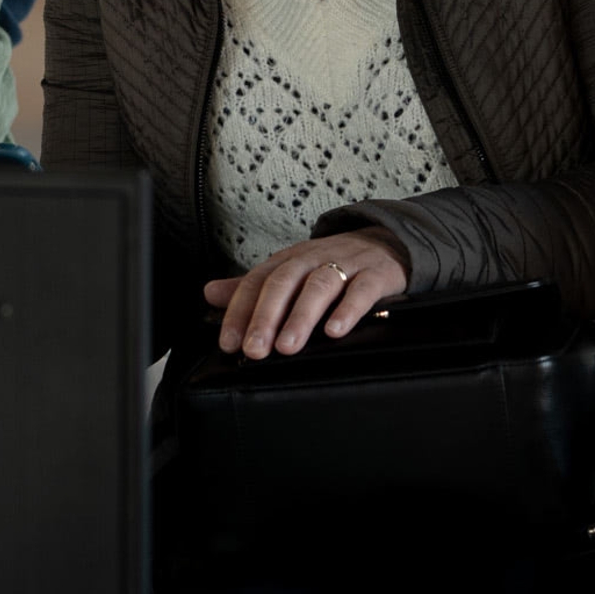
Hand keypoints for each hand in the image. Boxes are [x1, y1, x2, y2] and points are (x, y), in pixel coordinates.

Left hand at [205, 233, 408, 358]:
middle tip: (255, 349)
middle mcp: (313, 259)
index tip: (229, 343)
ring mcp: (345, 265)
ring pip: (319, 286)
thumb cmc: (332, 264)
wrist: (385, 244)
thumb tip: (209, 294)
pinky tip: (335, 331)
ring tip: (288, 347)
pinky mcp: (376, 275)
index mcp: (289, 260)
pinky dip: (348, 310)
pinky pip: (361, 290)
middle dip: (266, 317)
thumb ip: (253, 287)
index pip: (257, 282)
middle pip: (284, 283)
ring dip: (301, 317)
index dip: (240, 311)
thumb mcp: (291, 271)